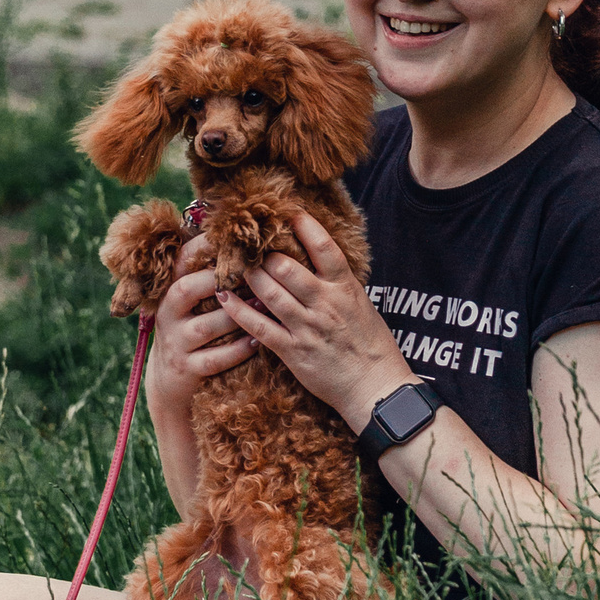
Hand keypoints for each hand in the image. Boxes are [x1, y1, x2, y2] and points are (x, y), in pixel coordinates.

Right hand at [143, 248, 254, 421]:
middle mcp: (167, 313)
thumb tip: (242, 245)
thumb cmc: (191, 331)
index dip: (202, 246)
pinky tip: (257, 341)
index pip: (181, 261)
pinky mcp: (185, 369)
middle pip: (185, 289)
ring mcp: (175, 343)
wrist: (169, 382)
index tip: (227, 234)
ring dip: (235, 316)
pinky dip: (237, 350)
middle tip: (250, 271)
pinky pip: (214, 359)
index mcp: (170, 291)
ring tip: (264, 305)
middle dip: (216, 279)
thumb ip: (208, 278)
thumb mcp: (190, 304)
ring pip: (204, 326)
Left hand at [214, 214, 410, 432]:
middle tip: (247, 243)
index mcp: (345, 288)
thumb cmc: (371, 345)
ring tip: (231, 263)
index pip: (324, 248)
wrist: (374, 387)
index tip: (288, 212)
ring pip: (269, 293)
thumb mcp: (362, 305)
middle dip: (264, 253)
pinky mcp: (293, 351)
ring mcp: (307, 328)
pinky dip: (239, 311)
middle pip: (286, 267)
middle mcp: (325, 304)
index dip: (305, 226)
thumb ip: (338, 283)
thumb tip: (318, 258)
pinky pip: (259, 327)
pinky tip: (225, 297)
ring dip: (248, 276)